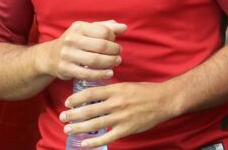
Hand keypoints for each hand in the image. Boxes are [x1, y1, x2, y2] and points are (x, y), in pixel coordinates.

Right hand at [38, 19, 126, 80]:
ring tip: (116, 62)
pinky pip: (87, 74)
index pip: (103, 31)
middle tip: (119, 54)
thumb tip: (124, 28)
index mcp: (79, 27)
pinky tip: (109, 73)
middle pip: (101, 46)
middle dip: (114, 51)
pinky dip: (100, 74)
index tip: (115, 42)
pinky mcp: (65, 69)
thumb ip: (106, 27)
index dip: (113, 37)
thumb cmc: (75, 41)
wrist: (50, 56)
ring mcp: (67, 55)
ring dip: (110, 63)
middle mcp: (71, 39)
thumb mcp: (88, 30)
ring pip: (95, 60)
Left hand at [62, 80, 176, 147]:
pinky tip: (84, 143)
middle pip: (89, 110)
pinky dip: (94, 141)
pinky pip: (107, 137)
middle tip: (63, 117)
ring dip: (79, 127)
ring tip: (68, 129)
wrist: (164, 100)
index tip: (67, 102)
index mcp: (116, 90)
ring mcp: (121, 117)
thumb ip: (111, 90)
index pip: (91, 93)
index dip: (76, 98)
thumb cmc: (146, 91)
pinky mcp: (126, 129)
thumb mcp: (127, 85)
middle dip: (73, 114)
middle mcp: (117, 103)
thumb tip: (95, 94)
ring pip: (94, 124)